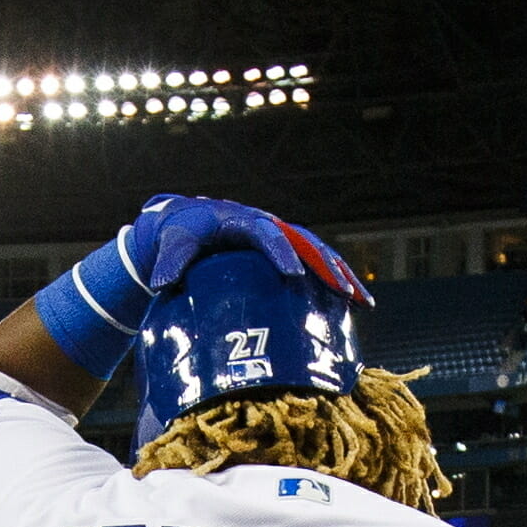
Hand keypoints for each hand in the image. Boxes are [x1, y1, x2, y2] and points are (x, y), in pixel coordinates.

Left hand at [122, 195, 372, 305]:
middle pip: (305, 243)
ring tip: (364, 303)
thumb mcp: (171, 243)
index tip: (292, 273)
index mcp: (241, 220)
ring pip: (319, 254)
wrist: (185, 224)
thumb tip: (162, 281)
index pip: (266, 233)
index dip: (280, 252)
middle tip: (344, 292)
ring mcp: (280, 239)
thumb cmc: (178, 234)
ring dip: (343, 276)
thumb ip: (169, 261)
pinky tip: (356, 306)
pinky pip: (316, 265)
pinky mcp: (286, 253)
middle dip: (326, 267)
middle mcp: (267, 226)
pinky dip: (337, 282)